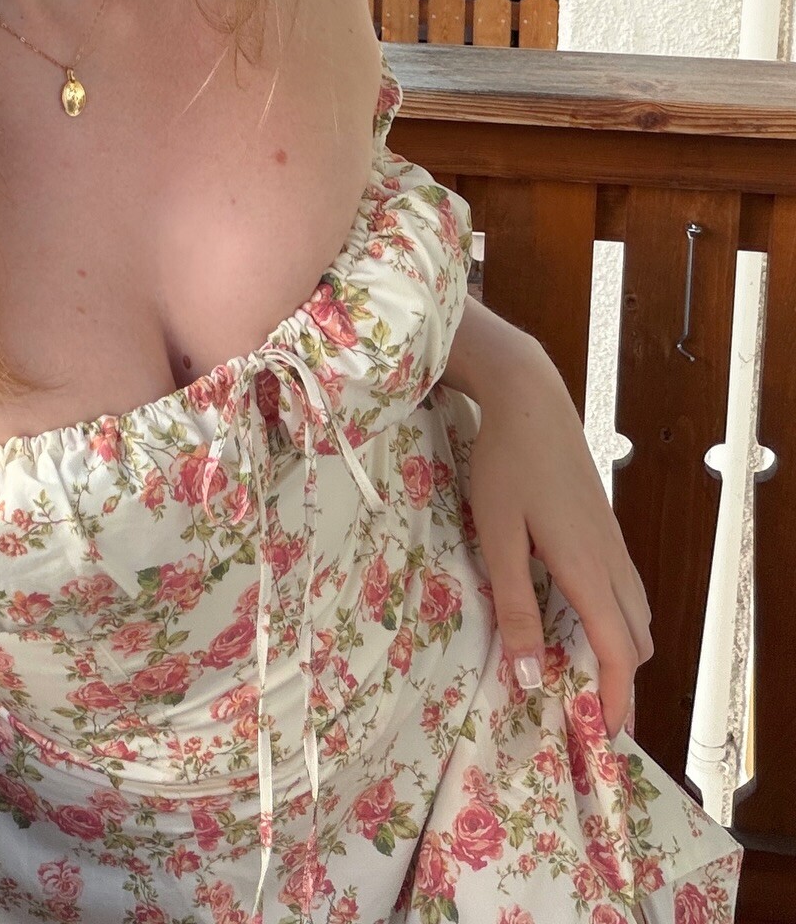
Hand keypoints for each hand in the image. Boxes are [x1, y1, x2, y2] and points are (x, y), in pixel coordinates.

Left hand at [465, 341, 652, 738]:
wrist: (529, 400)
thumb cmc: (507, 466)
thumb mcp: (498, 538)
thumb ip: (514, 605)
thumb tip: (526, 673)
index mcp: (588, 569)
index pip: (620, 652)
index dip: (616, 699)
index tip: (603, 736)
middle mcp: (611, 561)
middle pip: (637, 640)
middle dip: (621, 682)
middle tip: (585, 711)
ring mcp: (612, 542)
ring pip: (635, 613)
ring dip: (620, 650)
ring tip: (581, 674)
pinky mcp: (604, 527)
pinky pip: (624, 589)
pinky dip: (615, 620)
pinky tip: (578, 620)